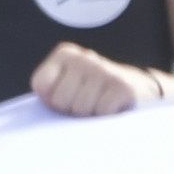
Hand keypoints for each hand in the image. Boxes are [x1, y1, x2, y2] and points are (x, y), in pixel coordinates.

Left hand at [31, 45, 156, 116]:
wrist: (138, 89)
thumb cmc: (93, 94)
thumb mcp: (67, 87)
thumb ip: (49, 94)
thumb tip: (35, 119)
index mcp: (65, 54)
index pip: (41, 84)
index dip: (52, 100)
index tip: (67, 97)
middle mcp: (84, 57)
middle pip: (60, 100)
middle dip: (71, 109)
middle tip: (87, 102)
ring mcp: (104, 70)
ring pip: (80, 109)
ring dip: (90, 115)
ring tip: (100, 104)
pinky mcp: (122, 86)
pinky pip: (101, 112)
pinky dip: (105, 117)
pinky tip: (113, 108)